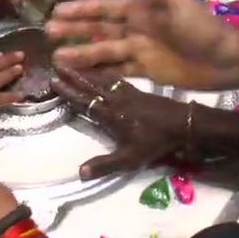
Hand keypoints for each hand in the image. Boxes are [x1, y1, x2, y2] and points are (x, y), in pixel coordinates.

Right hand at [47, 0, 238, 87]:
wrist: (226, 59)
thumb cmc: (201, 27)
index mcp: (141, 10)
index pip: (105, 8)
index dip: (81, 9)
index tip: (56, 10)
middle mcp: (135, 28)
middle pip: (99, 29)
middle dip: (74, 30)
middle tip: (48, 32)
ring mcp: (139, 50)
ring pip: (103, 50)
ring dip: (81, 53)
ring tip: (57, 57)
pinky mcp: (145, 70)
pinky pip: (116, 69)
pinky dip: (99, 70)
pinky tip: (81, 72)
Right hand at [51, 66, 189, 179]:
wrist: (184, 124)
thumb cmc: (156, 142)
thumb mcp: (130, 158)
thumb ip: (105, 165)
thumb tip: (79, 173)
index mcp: (111, 114)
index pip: (84, 101)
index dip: (68, 92)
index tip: (53, 81)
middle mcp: (116, 100)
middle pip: (91, 85)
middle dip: (74, 76)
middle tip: (58, 64)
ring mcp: (128, 93)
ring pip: (103, 79)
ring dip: (88, 72)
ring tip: (75, 65)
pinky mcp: (138, 91)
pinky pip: (117, 79)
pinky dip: (106, 74)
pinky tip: (104, 74)